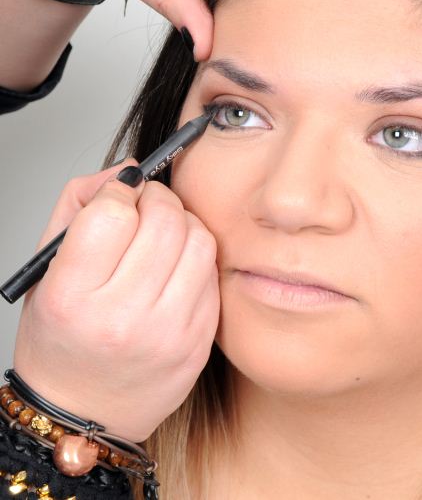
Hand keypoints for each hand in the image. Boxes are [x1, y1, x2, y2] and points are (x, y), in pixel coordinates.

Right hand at [13, 159, 219, 441]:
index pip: (112, 213)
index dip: (120, 189)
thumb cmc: (62, 341)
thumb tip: (126, 169)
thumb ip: (78, 208)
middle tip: (147, 205)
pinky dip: (197, 256)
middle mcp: (122, 318)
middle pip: (164, 219)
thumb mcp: (46, 272)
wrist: (84, 414)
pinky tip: (177, 266)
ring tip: (164, 233)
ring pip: (199, 239)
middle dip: (158, 197)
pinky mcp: (200, 341)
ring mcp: (169, 332)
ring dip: (184, 222)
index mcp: (72, 299)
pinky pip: (213, 273)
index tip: (121, 192)